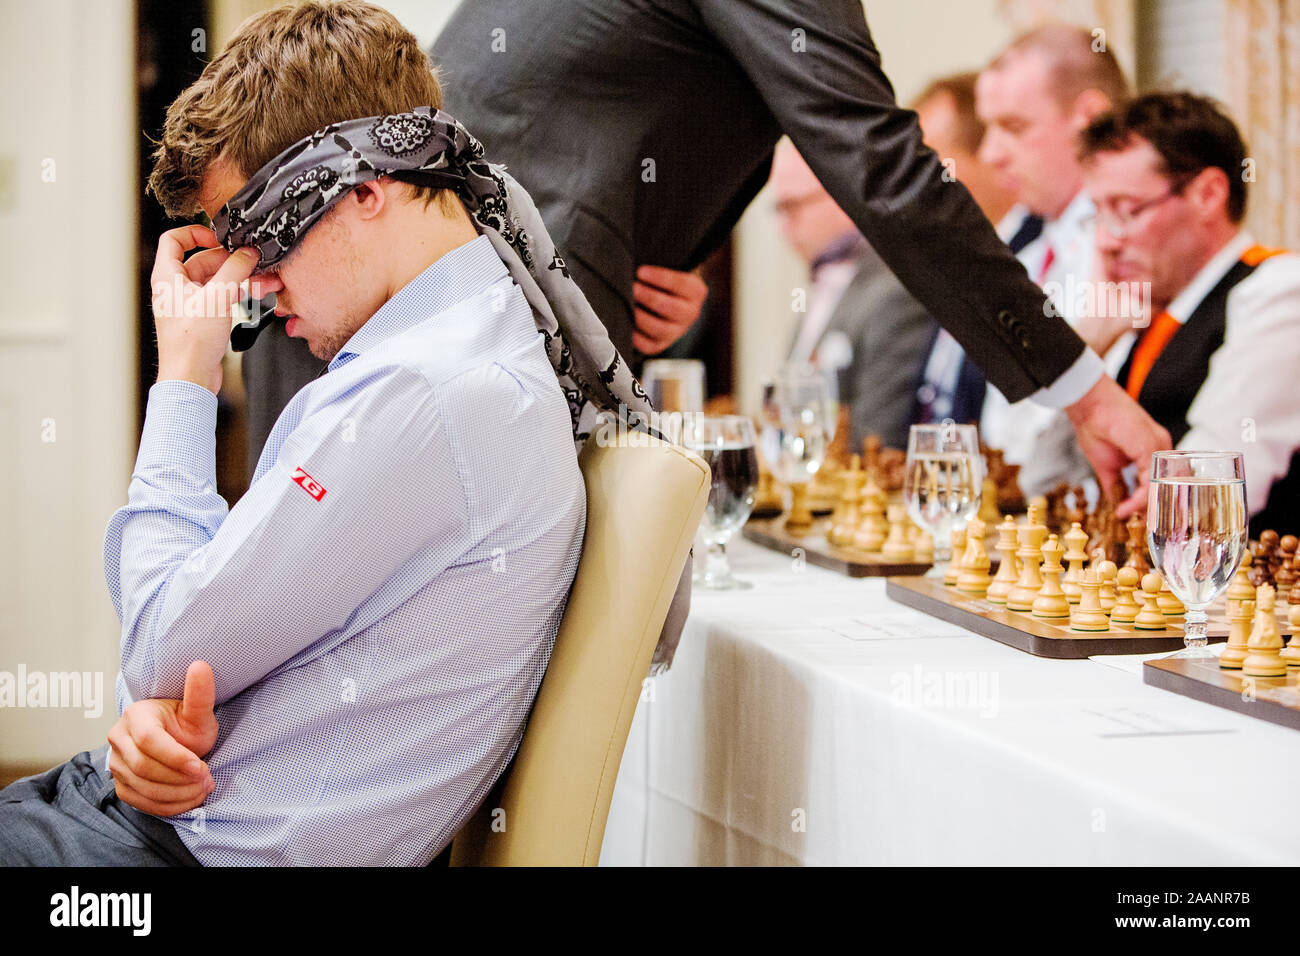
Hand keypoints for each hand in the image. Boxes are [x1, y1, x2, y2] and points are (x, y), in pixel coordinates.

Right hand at [108, 661, 219, 816]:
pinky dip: (168, 806)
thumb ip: (199, 693)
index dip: (176, 757)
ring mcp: (115, 763)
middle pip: (144, 767)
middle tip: (207, 779)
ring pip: (143, 787)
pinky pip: (141, 802)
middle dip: (179, 778)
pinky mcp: (121, 784)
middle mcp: (118, 739)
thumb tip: (201, 665)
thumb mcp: (197, 710)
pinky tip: (190, 798)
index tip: (202, 767)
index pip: (150, 740)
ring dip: (178, 794)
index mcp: (136, 716)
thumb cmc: (185, 723)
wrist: (173, 738)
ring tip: (203, 787)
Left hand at [151, 225, 259, 394]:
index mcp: (168, 276)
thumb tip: (247, 252)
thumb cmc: (190, 343)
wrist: (191, 376)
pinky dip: (238, 292)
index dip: (195, 233)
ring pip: (216, 279)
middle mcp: (176, 287)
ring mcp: (190, 303)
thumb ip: (235, 270)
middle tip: (252, 260)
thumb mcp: (217, 297)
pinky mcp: (203, 317)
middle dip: (230, 259)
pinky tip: (257, 294)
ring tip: (264, 279)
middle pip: (203, 260)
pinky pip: (221, 296)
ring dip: (240, 277)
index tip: (218, 237)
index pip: (174, 239)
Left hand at [632, 265, 707, 354]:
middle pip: (672, 308)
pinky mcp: (661, 344)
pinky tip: (627, 324)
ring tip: (628, 305)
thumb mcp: (668, 270)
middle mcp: (690, 313)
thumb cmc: (662, 281)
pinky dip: (636, 337)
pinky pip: (649, 346)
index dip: (660, 278)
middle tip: (633, 288)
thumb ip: (658, 271)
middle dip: (649, 297)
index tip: (640, 272)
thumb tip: (639, 269)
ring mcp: (676, 331)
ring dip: (641, 317)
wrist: (664, 301)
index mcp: (696, 292)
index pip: (682, 284)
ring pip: (661, 329)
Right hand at [1065, 375, 1171, 518]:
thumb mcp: (1106, 464)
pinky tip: (1126, 509)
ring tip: (1140, 523)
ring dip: (1151, 508)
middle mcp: (1163, 449)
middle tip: (1151, 528)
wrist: (1089, 404)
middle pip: (1171, 486)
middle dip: (1162, 510)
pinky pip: (1150, 481)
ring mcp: (1160, 448)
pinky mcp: (1150, 448)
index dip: (1156, 502)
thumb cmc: (1094, 426)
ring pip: (1163, 486)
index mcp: (1155, 451)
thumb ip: (1115, 484)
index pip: (1163, 482)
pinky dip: (1140, 498)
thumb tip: (1117, 504)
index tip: (1144, 520)